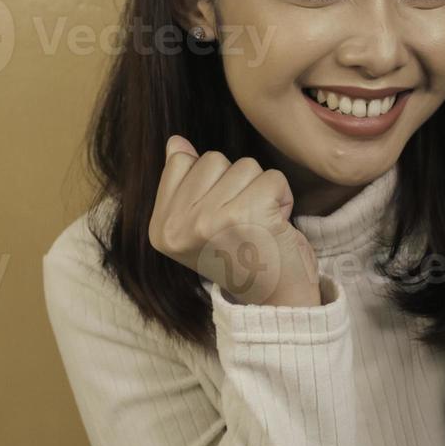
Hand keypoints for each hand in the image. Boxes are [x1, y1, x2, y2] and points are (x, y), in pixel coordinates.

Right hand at [150, 135, 323, 306]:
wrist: (275, 303)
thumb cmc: (242, 259)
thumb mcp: (200, 225)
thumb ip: (184, 183)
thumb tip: (176, 143)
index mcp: (161, 227)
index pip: (182, 162)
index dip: (211, 182)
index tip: (220, 219)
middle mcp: (179, 226)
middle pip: (213, 160)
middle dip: (237, 184)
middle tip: (243, 225)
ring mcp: (211, 220)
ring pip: (245, 165)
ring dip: (261, 191)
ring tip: (259, 226)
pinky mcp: (248, 215)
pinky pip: (273, 177)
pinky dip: (283, 198)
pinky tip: (276, 226)